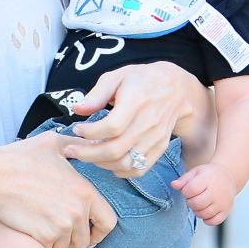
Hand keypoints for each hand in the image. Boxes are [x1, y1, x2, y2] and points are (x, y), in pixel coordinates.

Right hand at [0, 130, 116, 247]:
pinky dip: (43, 246)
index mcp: (85, 191)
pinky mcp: (44, 237)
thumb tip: (91, 142)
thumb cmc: (19, 158)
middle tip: (58, 228)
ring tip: (42, 225)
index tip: (91, 233)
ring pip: (67, 247)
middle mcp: (77, 211)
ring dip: (57, 242)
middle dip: (74, 237)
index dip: (100, 230)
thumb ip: (78, 144)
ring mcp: (61, 226)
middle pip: (85, 239)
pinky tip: (32, 230)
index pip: (108, 222)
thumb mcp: (53, 143)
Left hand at [60, 62, 196, 177]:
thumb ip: (96, 94)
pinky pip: (139, 169)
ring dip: (101, 163)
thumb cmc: (141, 80)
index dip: (90, 132)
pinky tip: (107, 161)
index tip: (77, 128)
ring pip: (125, 163)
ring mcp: (156, 138)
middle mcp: (149, 122)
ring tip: (88, 154)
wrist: (176, 89)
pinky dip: (120, 170)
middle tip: (72, 149)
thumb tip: (77, 109)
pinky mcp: (159, 148)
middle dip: (88, 153)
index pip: (112, 126)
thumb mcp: (117, 77)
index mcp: (137, 101)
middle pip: (115, 149)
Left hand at [171, 162, 235, 224]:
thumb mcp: (195, 172)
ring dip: (197, 211)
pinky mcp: (226, 211)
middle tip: (193, 198)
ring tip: (200, 203)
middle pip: (196, 204)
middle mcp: (216, 192)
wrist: (227, 177)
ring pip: (203, 214)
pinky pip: (213, 222)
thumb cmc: (208, 176)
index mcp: (207, 179)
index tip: (187, 190)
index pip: (190, 190)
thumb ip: (183, 180)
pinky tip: (206, 210)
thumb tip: (173, 185)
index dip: (185, 192)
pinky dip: (207, 219)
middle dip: (190, 202)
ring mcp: (222, 203)